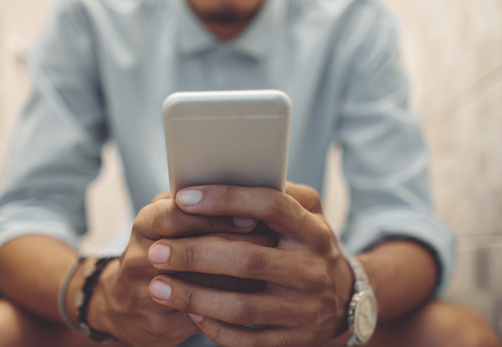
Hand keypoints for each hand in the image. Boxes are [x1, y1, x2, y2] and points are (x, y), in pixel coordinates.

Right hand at [88, 191, 268, 346]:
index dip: (217, 215)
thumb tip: (241, 184)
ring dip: (241, 278)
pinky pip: (203, 317)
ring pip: (203, 287)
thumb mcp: (166, 219)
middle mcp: (140, 259)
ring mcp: (145, 294)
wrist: (124, 304)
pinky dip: (231, 307)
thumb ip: (194, 204)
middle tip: (272, 243)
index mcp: (145, 224)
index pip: (178, 215)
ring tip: (271, 269)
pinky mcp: (159, 326)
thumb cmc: (160, 248)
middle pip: (193, 251)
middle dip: (238, 246)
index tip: (252, 215)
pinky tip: (254, 297)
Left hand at [146, 183, 353, 346]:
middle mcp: (311, 270)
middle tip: (155, 251)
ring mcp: (305, 309)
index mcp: (313, 230)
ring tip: (157, 286)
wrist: (346, 301)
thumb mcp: (309, 215)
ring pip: (241, 306)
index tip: (182, 198)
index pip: (269, 205)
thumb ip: (280, 193)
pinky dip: (215, 328)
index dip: (225, 199)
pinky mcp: (296, 341)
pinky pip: (248, 340)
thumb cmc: (310, 247)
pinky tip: (190, 312)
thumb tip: (233, 172)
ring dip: (193, 296)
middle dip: (193, 254)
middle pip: (246, 259)